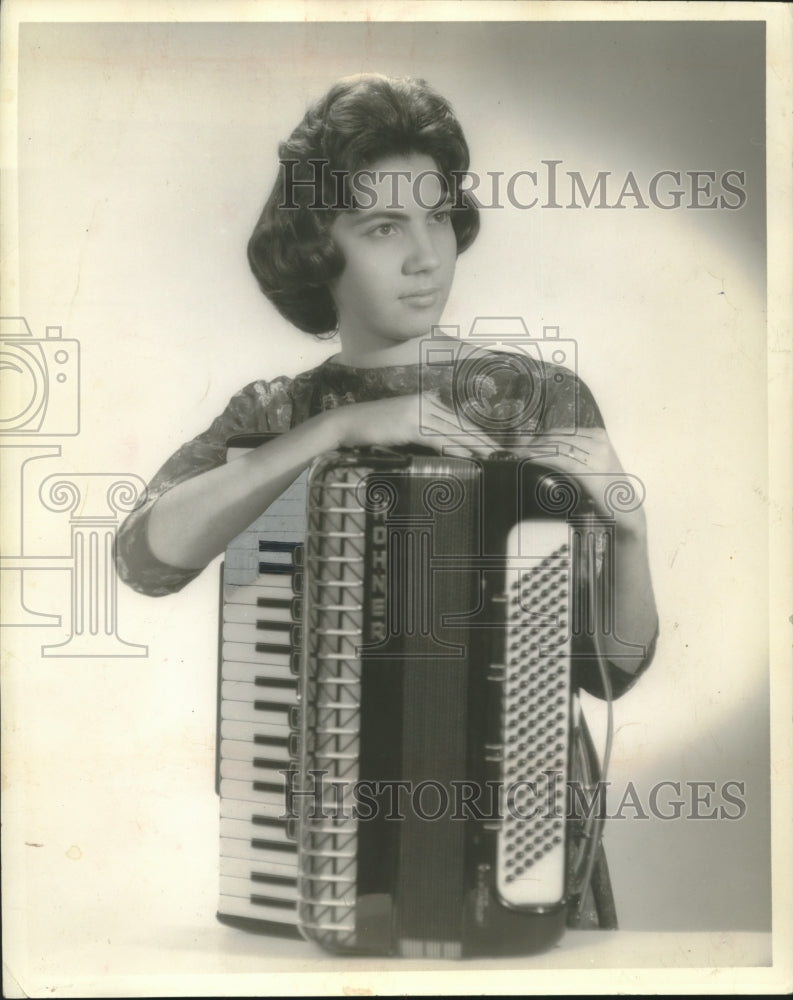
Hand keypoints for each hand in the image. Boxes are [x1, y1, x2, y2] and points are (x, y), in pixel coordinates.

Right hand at [328, 393, 501, 458]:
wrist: (347, 423)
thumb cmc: (373, 428)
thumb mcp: (402, 425)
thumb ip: (423, 430)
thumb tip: (443, 447)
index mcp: (426, 400)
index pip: (457, 419)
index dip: (476, 433)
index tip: (491, 445)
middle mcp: (426, 403)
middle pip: (460, 424)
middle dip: (482, 440)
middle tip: (501, 454)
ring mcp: (418, 413)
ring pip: (453, 432)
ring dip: (474, 447)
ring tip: (490, 458)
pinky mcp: (410, 426)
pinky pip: (437, 440)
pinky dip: (454, 449)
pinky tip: (467, 458)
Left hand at [514, 428, 646, 536]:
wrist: (626, 512)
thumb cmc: (604, 492)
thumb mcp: (590, 468)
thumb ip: (572, 457)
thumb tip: (542, 451)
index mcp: (598, 436)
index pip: (561, 432)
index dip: (538, 437)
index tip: (520, 444)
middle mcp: (599, 441)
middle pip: (557, 437)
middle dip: (533, 442)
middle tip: (513, 449)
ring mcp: (598, 455)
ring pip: (557, 446)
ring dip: (534, 450)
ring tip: (516, 455)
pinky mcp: (593, 471)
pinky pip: (561, 460)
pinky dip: (542, 458)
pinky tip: (528, 460)